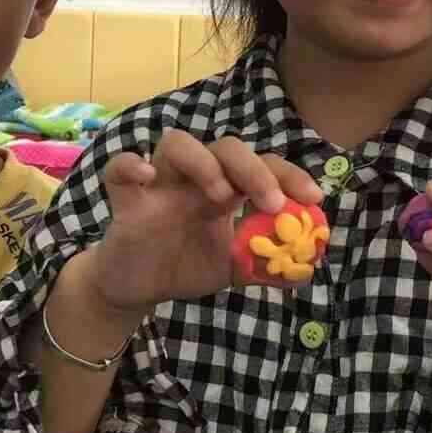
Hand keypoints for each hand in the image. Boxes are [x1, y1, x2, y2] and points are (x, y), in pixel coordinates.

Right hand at [72, 130, 323, 318]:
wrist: (139, 289)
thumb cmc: (186, 265)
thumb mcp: (234, 268)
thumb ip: (267, 265)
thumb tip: (306, 271)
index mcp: (226, 187)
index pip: (262, 164)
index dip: (289, 175)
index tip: (313, 198)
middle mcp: (195, 177)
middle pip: (226, 147)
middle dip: (255, 169)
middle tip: (273, 203)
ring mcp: (160, 184)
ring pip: (176, 143)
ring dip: (204, 162)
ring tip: (222, 196)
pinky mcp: (126, 201)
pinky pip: (119, 170)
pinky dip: (130, 165)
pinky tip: (146, 176)